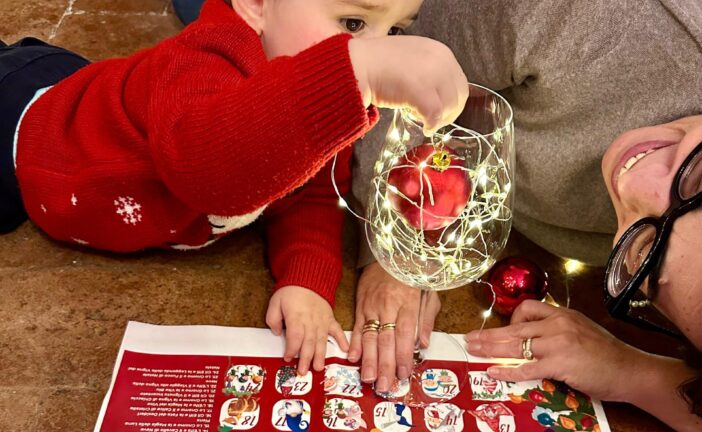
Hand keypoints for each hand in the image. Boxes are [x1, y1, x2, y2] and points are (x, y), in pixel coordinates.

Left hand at [266, 285, 348, 374]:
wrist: (308, 277)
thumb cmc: (290, 291)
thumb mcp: (275, 302)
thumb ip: (273, 319)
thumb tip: (277, 333)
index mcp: (296, 317)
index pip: (295, 337)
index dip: (291, 349)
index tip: (287, 358)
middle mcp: (310, 321)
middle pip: (308, 343)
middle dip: (305, 359)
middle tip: (303, 372)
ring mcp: (322, 320)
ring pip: (321, 340)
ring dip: (320, 355)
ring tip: (319, 367)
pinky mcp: (329, 318)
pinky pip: (337, 330)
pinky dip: (342, 339)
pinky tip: (346, 350)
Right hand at [348, 262, 440, 391]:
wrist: (390, 253)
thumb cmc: (413, 275)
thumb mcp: (429, 293)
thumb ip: (427, 319)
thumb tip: (424, 345)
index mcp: (408, 302)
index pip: (406, 333)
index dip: (404, 355)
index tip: (404, 373)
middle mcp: (388, 305)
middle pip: (386, 339)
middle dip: (385, 365)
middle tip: (385, 385)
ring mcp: (372, 306)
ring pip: (370, 336)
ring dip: (369, 360)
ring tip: (369, 379)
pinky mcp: (361, 305)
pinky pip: (358, 327)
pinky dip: (355, 343)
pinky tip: (353, 358)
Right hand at [349, 36, 468, 134]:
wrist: (360, 64)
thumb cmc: (378, 63)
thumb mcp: (413, 57)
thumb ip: (429, 70)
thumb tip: (437, 90)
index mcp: (440, 52)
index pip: (459, 81)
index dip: (452, 99)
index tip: (443, 108)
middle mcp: (441, 61)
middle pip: (459, 94)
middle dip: (450, 111)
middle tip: (436, 120)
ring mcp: (432, 76)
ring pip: (449, 106)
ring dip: (439, 117)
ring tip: (422, 118)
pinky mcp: (421, 91)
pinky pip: (435, 114)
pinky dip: (432, 124)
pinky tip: (425, 127)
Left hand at [464, 300, 650, 400]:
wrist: (631, 370)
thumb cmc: (607, 354)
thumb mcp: (581, 330)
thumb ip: (558, 330)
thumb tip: (534, 338)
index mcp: (562, 314)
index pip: (527, 308)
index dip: (511, 319)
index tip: (505, 331)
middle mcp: (557, 325)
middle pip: (514, 328)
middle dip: (489, 335)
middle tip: (470, 339)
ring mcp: (558, 344)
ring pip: (516, 346)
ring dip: (491, 350)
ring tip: (474, 351)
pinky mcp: (560, 364)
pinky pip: (526, 368)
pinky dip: (507, 371)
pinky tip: (493, 372)